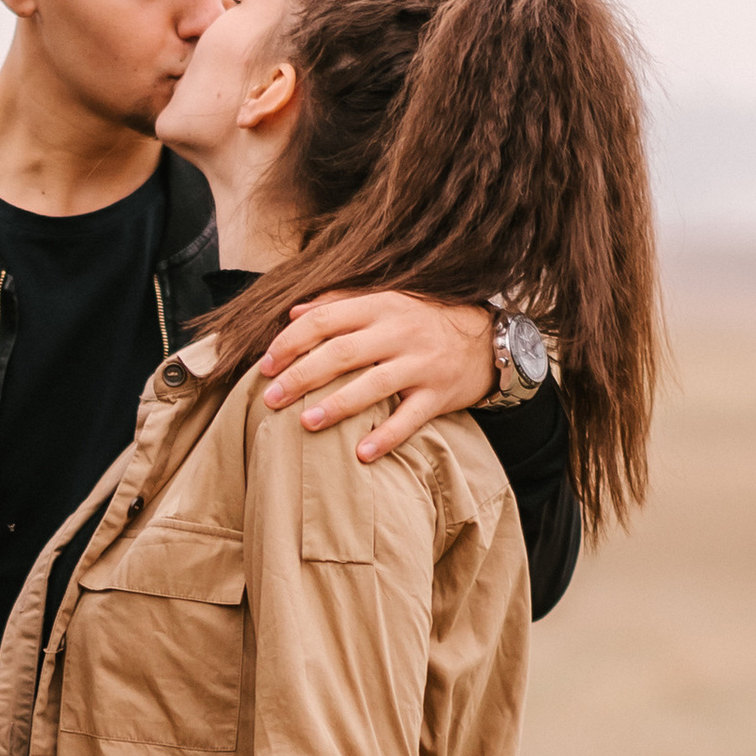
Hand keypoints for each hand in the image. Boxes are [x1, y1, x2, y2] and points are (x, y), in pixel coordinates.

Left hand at [259, 290, 495, 461]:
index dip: (291, 342)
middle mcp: (401, 331)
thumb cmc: (425, 321)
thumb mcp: (387, 301)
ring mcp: (422, 363)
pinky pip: (410, 419)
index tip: (266, 365)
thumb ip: (341, 304)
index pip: (325, 320)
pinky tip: (361, 454)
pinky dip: (386, 437)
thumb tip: (293, 313)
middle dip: (301, 376)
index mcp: (381, 305)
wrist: (489, 339)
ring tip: (305, 422)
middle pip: (342, 352)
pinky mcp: (439, 394)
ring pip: (373, 385)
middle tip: (271, 399)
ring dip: (337, 405)